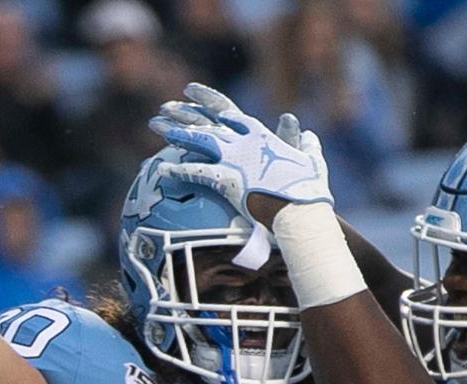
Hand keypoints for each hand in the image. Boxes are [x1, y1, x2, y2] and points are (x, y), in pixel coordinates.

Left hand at [149, 82, 332, 228]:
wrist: (301, 209)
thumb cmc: (308, 190)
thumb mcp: (311, 161)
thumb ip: (305, 144)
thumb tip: (308, 134)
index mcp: (261, 134)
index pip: (229, 111)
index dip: (208, 101)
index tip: (189, 92)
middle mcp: (244, 141)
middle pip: (207, 122)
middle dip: (183, 113)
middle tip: (164, 108)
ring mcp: (233, 159)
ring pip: (198, 140)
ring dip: (175, 132)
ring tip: (155, 125)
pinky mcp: (226, 180)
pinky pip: (195, 173)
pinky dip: (177, 171)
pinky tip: (160, 170)